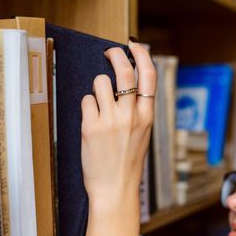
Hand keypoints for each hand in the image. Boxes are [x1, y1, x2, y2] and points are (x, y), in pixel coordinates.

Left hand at [81, 39, 155, 235]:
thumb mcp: (143, 134)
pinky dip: (87, 106)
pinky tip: (91, 121)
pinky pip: (86, 101)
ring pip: (101, 82)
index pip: (149, 76)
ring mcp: (111, 120)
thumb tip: (127, 83)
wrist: (116, 189)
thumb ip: (137, 109)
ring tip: (99, 104)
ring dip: (98, 87)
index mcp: (147, 116)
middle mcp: (131, 115)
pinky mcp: (91, 127)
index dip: (142, 55)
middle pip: (124, 71)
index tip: (135, 46)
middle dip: (116, 54)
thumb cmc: (128, 163)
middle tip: (109, 51)